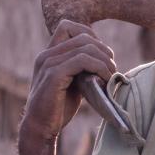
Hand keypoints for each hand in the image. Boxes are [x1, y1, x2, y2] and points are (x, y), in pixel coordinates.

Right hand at [21, 20, 115, 145]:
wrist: (42, 127)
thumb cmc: (60, 107)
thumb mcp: (73, 81)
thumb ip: (82, 67)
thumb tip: (106, 58)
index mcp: (50, 54)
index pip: (69, 26)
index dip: (91, 36)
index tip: (103, 57)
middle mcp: (46, 55)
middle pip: (83, 35)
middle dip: (104, 51)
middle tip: (112, 70)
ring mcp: (48, 63)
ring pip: (86, 47)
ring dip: (105, 61)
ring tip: (111, 76)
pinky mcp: (53, 75)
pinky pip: (82, 60)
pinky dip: (100, 67)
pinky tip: (105, 80)